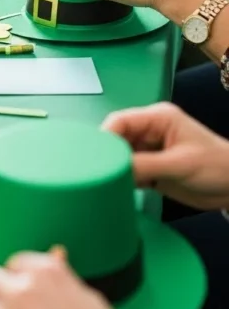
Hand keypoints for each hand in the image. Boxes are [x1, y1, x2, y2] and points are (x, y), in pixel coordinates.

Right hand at [105, 102, 228, 208]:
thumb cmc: (215, 168)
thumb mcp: (179, 165)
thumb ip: (145, 165)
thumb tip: (112, 170)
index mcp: (157, 118)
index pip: (120, 121)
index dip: (104, 138)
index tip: (92, 159)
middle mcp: (149, 131)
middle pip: (116, 138)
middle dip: (106, 155)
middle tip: (94, 174)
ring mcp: (149, 150)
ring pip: (119, 156)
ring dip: (113, 169)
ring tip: (101, 184)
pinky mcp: (151, 169)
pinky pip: (128, 171)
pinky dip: (122, 180)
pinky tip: (115, 190)